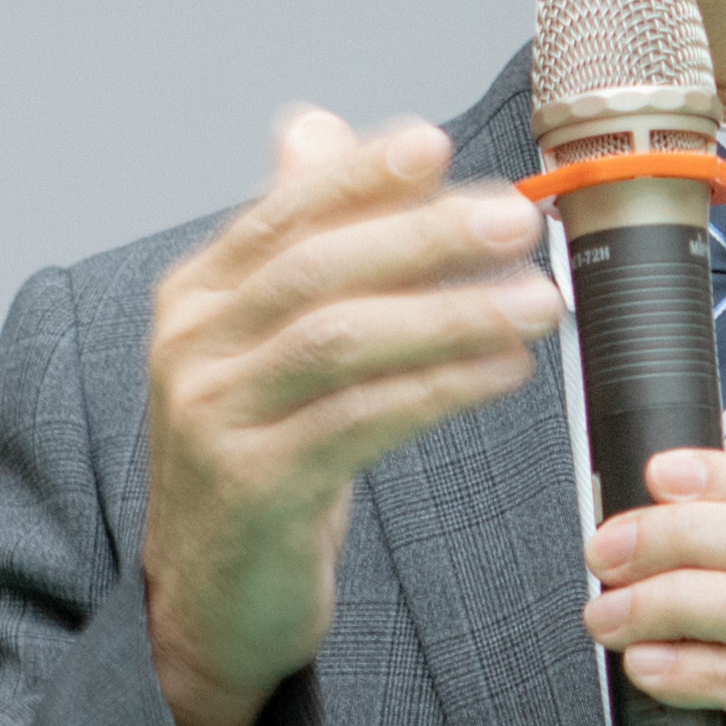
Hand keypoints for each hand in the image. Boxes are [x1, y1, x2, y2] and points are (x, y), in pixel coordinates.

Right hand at [144, 110, 561, 725]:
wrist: (206, 601)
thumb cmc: (254, 459)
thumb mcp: (260, 344)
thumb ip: (292, 240)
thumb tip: (312, 124)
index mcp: (196, 298)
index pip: (282, 213)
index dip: (360, 175)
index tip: (434, 144)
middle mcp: (192, 348)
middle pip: (316, 268)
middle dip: (422, 237)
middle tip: (512, 222)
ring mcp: (215, 420)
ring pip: (341, 341)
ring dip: (449, 314)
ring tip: (534, 302)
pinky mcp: (255, 488)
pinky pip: (360, 422)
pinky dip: (439, 389)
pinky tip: (500, 372)